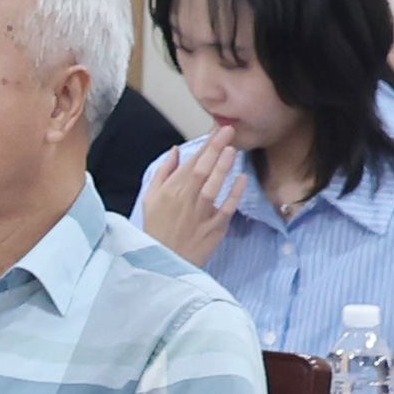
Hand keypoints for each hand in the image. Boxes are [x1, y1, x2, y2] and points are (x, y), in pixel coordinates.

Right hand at [134, 132, 241, 267]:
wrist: (163, 263)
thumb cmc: (156, 230)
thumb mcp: (150, 199)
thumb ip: (163, 173)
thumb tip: (176, 151)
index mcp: (169, 191)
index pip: (191, 163)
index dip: (206, 145)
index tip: (219, 130)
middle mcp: (185, 200)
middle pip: (202, 170)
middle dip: (215, 148)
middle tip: (229, 130)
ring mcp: (200, 214)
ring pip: (213, 186)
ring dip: (223, 167)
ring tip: (232, 150)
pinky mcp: (214, 228)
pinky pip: (226, 208)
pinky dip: (235, 194)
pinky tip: (243, 179)